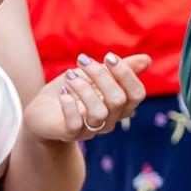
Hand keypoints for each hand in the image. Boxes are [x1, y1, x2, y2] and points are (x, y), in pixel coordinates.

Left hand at [24, 52, 151, 143]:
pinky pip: (75, 125)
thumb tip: (147, 60)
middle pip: (118, 100)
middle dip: (100, 75)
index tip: (108, 56)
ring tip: (69, 75)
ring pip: (99, 112)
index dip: (126, 74)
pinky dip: (69, 105)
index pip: (137, 94)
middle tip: (81, 60)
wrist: (43, 113)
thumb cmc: (73, 91)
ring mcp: (90, 130)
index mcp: (120, 106)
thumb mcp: (95, 76)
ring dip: (83, 88)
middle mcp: (109, 120)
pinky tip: (63, 92)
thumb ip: (120, 69)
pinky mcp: (69, 134)